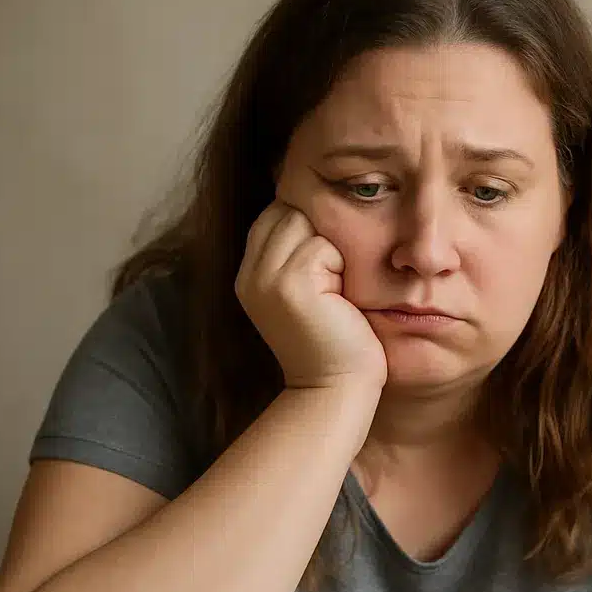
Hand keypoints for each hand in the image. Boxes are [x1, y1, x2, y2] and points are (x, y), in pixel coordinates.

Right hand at [236, 201, 387, 390]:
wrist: (337, 388)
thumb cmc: (337, 342)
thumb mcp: (309, 291)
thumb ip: (298, 253)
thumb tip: (317, 202)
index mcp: (250, 274)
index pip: (276, 213)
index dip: (308, 227)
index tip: (328, 266)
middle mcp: (249, 274)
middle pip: (289, 210)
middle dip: (320, 233)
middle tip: (335, 282)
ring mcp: (264, 278)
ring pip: (306, 222)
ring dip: (332, 250)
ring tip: (336, 292)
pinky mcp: (288, 284)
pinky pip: (322, 245)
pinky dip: (341, 267)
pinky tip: (341, 300)